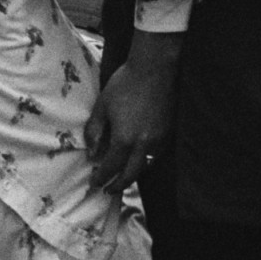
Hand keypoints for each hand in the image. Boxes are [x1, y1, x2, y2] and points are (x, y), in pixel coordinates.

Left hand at [85, 33, 182, 192]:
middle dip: (118, 185)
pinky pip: (156, 156)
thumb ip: (95, 131)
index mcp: (125, 139)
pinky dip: (145, 163)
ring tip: (122, 179)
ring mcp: (159, 140)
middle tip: (108, 190)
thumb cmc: (125, 84)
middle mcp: (144, 144)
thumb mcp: (103, 106)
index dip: (101, 177)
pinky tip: (139, 161)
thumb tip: (92, 152)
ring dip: (133, 176)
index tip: (94, 184)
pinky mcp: (168, 132)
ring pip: (146, 166)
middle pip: (131, 174)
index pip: (111, 167)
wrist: (155, 68)